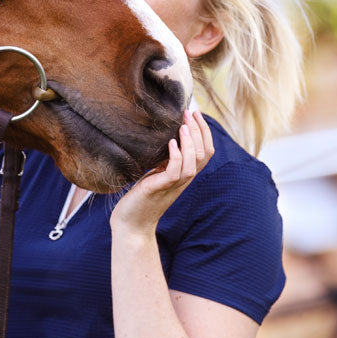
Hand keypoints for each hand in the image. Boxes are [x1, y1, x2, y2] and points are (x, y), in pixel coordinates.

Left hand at [110, 108, 214, 236]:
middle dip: (198, 131)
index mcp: (184, 175)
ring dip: (189, 142)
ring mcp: (173, 186)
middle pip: (203, 155)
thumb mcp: (156, 173)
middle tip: (189, 112)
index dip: (204, 132)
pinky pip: (175, 172)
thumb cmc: (141, 198)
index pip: (205, 152)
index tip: (196, 113)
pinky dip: (176, 156)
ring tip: (183, 125)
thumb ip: (165, 160)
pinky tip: (171, 143)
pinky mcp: (159, 189)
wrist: (131, 225)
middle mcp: (183, 181)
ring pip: (193, 163)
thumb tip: (166, 136)